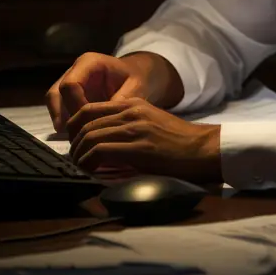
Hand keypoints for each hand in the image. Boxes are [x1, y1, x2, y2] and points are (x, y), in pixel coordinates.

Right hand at [45, 50, 183, 132]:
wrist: (138, 75)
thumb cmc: (138, 78)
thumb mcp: (137, 86)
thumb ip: (122, 100)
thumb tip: (105, 120)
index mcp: (90, 63)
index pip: (70, 85)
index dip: (76, 107)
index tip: (90, 124)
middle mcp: (75, 70)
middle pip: (55, 94)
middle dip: (65, 117)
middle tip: (78, 137)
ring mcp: (70, 82)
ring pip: (54, 103)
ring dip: (63, 122)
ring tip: (77, 140)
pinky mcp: (70, 95)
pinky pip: (60, 110)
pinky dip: (67, 123)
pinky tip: (79, 137)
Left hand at [66, 98, 221, 182]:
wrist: (202, 148)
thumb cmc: (178, 141)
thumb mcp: (149, 122)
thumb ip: (127, 125)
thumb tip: (104, 141)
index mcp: (132, 104)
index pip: (89, 108)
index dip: (74, 125)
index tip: (74, 142)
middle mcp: (130, 112)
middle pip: (85, 122)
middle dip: (74, 142)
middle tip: (74, 157)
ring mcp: (134, 128)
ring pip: (90, 136)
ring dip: (79, 154)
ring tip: (80, 166)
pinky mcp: (137, 147)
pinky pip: (100, 151)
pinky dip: (89, 162)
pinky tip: (90, 170)